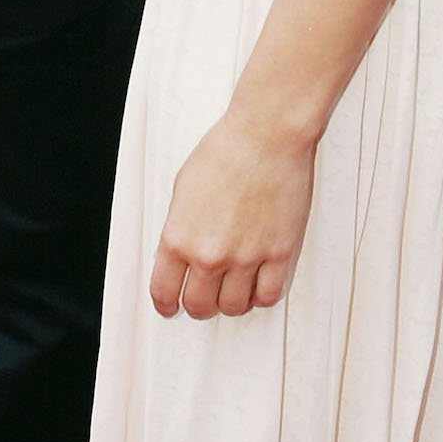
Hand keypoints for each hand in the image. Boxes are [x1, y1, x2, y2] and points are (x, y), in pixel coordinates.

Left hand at [149, 110, 315, 321]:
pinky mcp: (278, 254)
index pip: (164, 292)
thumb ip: (180, 228)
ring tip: (234, 285)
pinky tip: (258, 282)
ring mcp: (245, 258)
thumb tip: (179, 254)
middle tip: (205, 293)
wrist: (266, 134)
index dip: (167, 304)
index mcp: (179, 237)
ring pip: (234, 307)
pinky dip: (261, 295)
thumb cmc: (225, 150)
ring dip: (232, 300)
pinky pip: (267, 296)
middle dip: (200, 303)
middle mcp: (209, 255)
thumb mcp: (183, 188)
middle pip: (200, 306)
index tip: (171, 305)